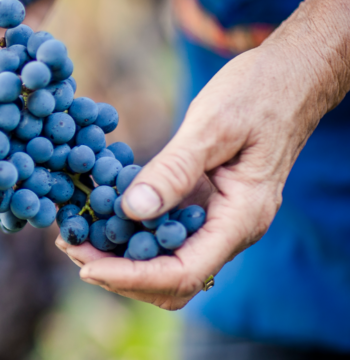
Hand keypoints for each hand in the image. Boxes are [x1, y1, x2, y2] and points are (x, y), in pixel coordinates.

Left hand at [56, 39, 322, 309]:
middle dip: (119, 274)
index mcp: (241, 219)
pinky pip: (162, 235)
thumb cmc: (258, 93)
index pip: (184, 272)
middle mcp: (229, 231)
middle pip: (171, 281)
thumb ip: (174, 170)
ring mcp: (216, 222)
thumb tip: (132, 210)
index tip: (87, 266)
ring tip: (74, 235)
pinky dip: (128, 234)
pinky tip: (95, 215)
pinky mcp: (201, 207)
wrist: (290, 78)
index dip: (132, 277)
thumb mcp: (213, 126)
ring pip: (164, 265)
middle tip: (70, 246)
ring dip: (119, 259)